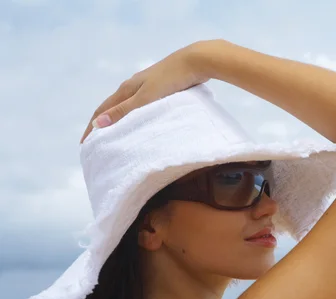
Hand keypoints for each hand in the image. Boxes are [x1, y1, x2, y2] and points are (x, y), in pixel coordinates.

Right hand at [80, 40, 218, 143]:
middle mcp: (133, 86)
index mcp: (127, 88)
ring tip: (116, 134)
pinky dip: (135, 115)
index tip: (84, 145)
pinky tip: (142, 121)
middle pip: (112, 107)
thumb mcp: (146, 97)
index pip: (102, 110)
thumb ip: (124, 111)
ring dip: (118, 119)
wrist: (196, 61)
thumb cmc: (171, 79)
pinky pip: (141, 105)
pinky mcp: (161, 87)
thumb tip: (98, 123)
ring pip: (127, 105)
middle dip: (102, 123)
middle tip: (96, 142)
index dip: (92, 127)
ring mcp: (147, 85)